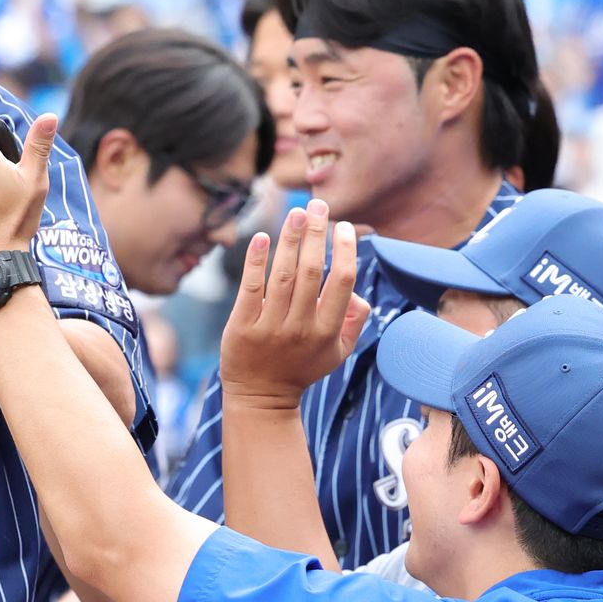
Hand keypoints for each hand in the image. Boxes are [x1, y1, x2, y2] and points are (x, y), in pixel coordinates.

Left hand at [218, 200, 367, 411]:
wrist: (260, 397)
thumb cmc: (301, 368)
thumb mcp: (337, 353)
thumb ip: (354, 322)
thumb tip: (360, 293)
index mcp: (327, 330)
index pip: (342, 282)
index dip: (345, 250)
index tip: (343, 226)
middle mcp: (301, 327)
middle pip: (313, 272)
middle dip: (317, 234)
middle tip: (317, 205)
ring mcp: (270, 327)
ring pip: (283, 275)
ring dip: (291, 239)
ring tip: (297, 213)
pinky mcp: (242, 326)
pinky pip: (251, 288)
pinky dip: (256, 261)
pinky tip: (261, 237)